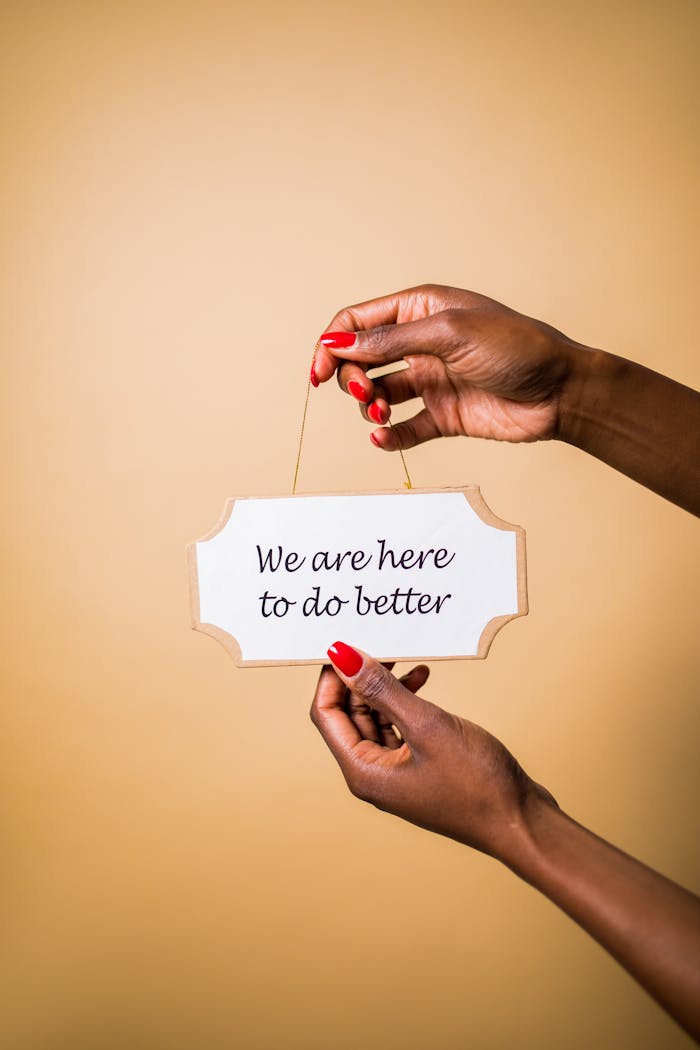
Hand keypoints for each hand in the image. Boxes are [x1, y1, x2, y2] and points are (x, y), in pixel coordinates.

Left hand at [311, 642, 699, 1040]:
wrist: (521, 822)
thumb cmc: (476, 784)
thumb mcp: (426, 726)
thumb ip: (382, 689)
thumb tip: (343, 658)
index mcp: (363, 770)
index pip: (326, 714)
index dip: (332, 676)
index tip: (346, 644)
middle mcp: (372, 774)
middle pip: (348, 714)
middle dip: (359, 678)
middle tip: (379, 643)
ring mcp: (396, 773)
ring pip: (375, 718)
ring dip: (385, 687)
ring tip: (406, 657)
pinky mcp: (418, 768)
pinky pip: (398, 727)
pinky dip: (406, 702)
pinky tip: (423, 679)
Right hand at [312, 284, 581, 449]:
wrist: (560, 391)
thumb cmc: (516, 348)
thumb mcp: (449, 333)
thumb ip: (390, 341)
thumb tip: (337, 341)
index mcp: (419, 311)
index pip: (357, 321)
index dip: (331, 344)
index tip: (317, 371)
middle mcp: (419, 345)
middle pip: (360, 360)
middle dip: (351, 378)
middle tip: (367, 393)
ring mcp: (430, 381)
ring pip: (377, 396)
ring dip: (370, 407)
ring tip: (384, 415)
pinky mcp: (442, 415)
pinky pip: (402, 429)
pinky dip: (388, 436)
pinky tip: (383, 439)